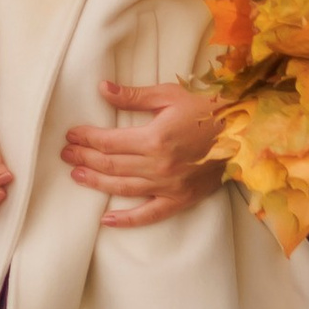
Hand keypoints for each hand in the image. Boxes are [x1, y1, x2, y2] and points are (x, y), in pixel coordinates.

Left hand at [61, 80, 225, 230]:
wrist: (242, 133)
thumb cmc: (207, 109)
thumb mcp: (169, 95)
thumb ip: (133, 96)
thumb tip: (102, 88)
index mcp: (154, 138)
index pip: (109, 141)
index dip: (87, 138)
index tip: (72, 135)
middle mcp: (159, 165)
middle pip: (111, 164)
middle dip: (85, 159)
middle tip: (66, 154)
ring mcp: (169, 185)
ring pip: (123, 188)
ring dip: (96, 182)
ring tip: (76, 176)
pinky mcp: (180, 199)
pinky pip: (149, 214)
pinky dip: (126, 220)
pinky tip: (106, 220)